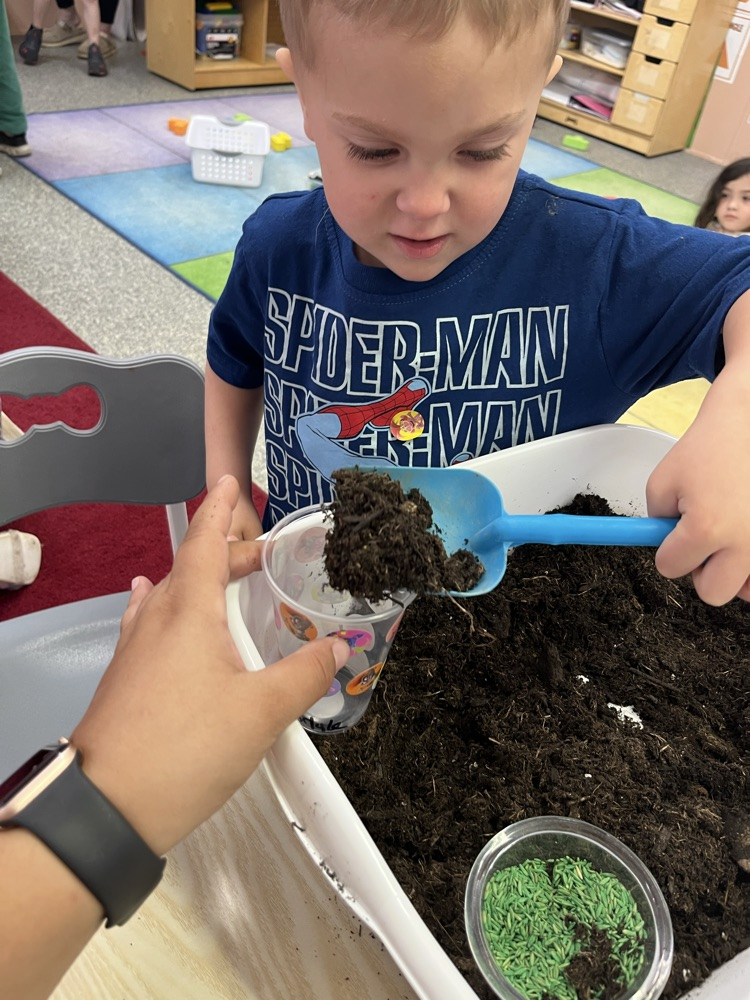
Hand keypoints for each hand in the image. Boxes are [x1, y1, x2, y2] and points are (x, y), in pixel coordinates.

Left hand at [71, 475, 348, 854]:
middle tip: (262, 556)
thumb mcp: (261, 712)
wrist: (107, 808)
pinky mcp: (124, 680)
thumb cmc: (186, 748)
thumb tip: (341, 646)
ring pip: (168, 597)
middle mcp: (155, 621)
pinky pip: (148, 624)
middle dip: (226, 554)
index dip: (220, 511)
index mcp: (187, 613)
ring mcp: (133, 651)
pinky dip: (164, 607)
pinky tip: (156, 613)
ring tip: (220, 576)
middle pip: (190, 569)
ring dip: (198, 581)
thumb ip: (305, 674)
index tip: (228, 481)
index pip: (204, 543)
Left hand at [647, 374, 749, 605]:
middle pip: (712, 592)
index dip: (667, 550)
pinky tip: (746, 540)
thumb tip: (665, 545)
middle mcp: (744, 544)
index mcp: (706, 528)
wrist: (749, 424)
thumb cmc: (709, 447)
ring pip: (744, 591)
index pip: (670, 567)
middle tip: (705, 539)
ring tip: (731, 535)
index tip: (675, 531)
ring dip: (732, 571)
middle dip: (702, 570)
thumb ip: (656, 519)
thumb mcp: (663, 480)